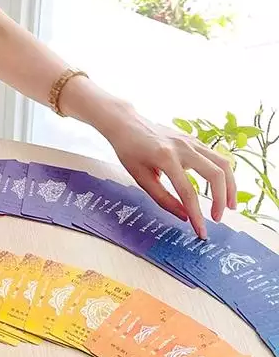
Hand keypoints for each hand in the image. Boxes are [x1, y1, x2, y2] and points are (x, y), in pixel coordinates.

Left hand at [102, 110, 235, 238]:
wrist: (126, 124)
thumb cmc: (129, 151)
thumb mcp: (140, 177)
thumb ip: (163, 198)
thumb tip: (185, 216)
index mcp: (165, 158)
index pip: (188, 192)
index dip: (197, 215)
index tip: (201, 232)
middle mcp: (183, 147)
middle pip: (215, 174)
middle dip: (221, 200)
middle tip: (217, 219)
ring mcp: (191, 141)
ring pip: (223, 163)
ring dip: (230, 186)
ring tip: (230, 206)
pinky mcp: (194, 140)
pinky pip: (216, 157)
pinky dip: (223, 175)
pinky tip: (221, 188)